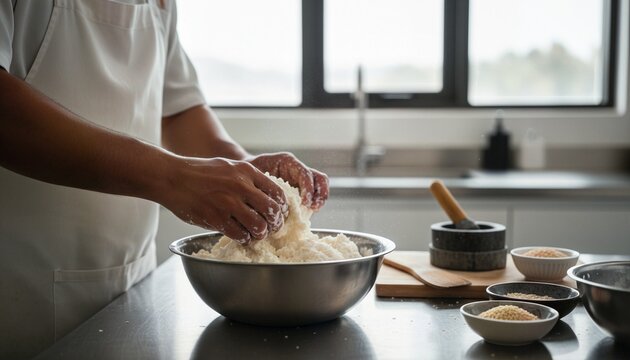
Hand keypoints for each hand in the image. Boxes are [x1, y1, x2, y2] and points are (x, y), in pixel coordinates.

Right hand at [162, 157, 287, 244]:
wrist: (173, 177)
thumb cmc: (200, 172)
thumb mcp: (229, 166)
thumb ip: (248, 178)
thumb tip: (267, 194)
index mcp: (247, 172)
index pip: (277, 192)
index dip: (282, 207)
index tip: (279, 214)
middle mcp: (241, 186)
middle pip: (272, 211)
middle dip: (275, 223)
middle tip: (270, 227)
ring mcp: (228, 203)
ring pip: (259, 226)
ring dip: (260, 233)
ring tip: (256, 234)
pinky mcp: (216, 218)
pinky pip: (239, 235)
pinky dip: (243, 238)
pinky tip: (240, 235)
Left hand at [246, 152, 328, 210]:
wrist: (245, 174)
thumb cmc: (249, 172)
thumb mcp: (254, 173)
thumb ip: (264, 183)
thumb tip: (274, 201)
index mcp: (288, 162)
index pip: (305, 174)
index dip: (308, 189)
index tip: (304, 202)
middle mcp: (298, 169)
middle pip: (320, 178)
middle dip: (320, 193)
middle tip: (313, 206)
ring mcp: (301, 180)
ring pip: (321, 186)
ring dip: (320, 199)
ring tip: (312, 210)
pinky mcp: (300, 190)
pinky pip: (313, 196)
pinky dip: (313, 204)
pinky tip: (306, 212)